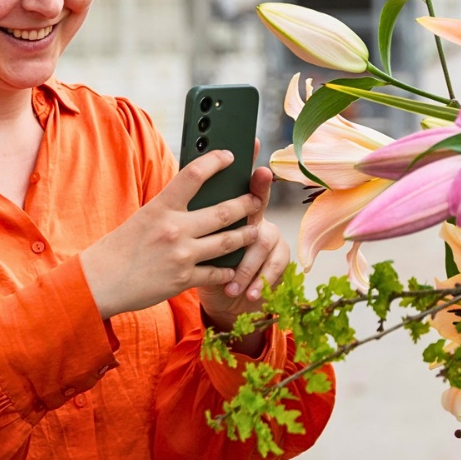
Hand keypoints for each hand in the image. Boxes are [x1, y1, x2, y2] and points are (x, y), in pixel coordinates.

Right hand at [80, 149, 262, 318]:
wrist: (100, 281)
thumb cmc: (121, 246)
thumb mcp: (145, 216)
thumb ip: (171, 206)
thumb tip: (198, 191)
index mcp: (161, 207)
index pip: (194, 174)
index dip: (216, 161)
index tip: (230, 156)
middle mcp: (174, 228)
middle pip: (223, 211)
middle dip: (247, 204)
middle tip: (257, 199)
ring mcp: (181, 255)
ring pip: (228, 241)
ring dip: (246, 235)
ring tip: (255, 230)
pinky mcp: (183, 279)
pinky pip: (216, 272)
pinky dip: (228, 269)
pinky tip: (234, 266)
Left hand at [197, 165, 289, 352]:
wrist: (224, 297)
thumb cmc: (206, 264)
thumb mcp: (197, 242)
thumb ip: (196, 223)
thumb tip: (181, 210)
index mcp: (233, 207)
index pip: (240, 184)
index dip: (252, 174)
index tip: (257, 162)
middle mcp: (254, 217)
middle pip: (256, 209)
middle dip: (251, 226)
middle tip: (246, 231)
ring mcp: (270, 238)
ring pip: (263, 243)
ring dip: (248, 268)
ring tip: (233, 286)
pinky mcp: (279, 259)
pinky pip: (274, 268)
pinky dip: (260, 283)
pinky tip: (249, 294)